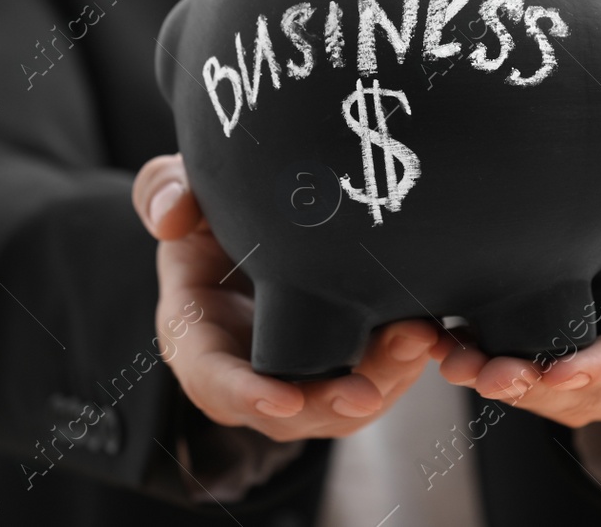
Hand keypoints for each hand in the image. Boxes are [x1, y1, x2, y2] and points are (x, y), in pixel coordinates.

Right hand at [132, 154, 441, 440]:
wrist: (256, 215)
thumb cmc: (210, 208)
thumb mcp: (180, 190)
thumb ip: (165, 192)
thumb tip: (169, 218)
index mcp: (198, 337)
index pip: (214, 381)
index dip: (248, 394)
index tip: (285, 399)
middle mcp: (250, 368)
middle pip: (292, 409)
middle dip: (331, 403)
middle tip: (370, 390)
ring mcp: (301, 369)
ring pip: (342, 400)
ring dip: (384, 381)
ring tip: (420, 342)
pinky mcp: (346, 357)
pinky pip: (377, 373)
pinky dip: (406, 360)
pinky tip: (435, 332)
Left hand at [438, 199, 600, 429]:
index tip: (559, 370)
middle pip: (584, 393)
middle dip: (533, 385)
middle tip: (487, 370)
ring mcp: (598, 391)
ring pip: (545, 398)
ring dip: (498, 380)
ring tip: (456, 359)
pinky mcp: (560, 385)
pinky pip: (521, 385)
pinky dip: (482, 368)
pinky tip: (444, 346)